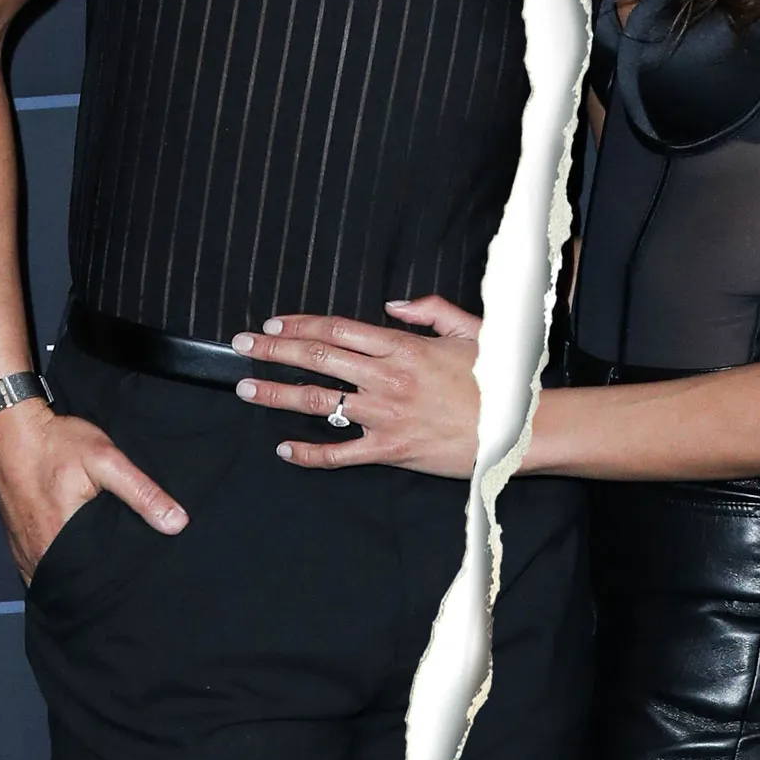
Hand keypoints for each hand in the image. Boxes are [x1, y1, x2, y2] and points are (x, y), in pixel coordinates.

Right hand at [0, 398, 187, 583]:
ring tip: (103, 562)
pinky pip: (41, 567)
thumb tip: (177, 523)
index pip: (99, 576)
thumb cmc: (57, 443)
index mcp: (60, 542)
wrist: (9, 431)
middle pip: (78, 579)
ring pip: (59, 575)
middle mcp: (39, 555)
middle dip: (100, 577)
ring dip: (78, 573)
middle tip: (124, 567)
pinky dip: (59, 565)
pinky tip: (77, 555)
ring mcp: (24, 552)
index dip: (120, 576)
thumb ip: (142, 493)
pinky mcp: (17, 544)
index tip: (139, 571)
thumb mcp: (106, 460)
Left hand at [230, 296, 482, 476]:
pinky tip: (285, 447)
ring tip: (246, 388)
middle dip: (273, 351)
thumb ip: (429, 310)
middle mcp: (387, 379)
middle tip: (242, 346)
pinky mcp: (390, 451)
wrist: (517, 428)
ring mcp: (386, 417)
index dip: (300, 325)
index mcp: (403, 347)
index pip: (338, 330)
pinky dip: (309, 452)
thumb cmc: (496, 379)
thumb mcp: (469, 329)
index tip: (273, 324)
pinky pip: (340, 453)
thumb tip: (392, 305)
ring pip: (320, 401)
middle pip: (318, 359)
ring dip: (277, 393)